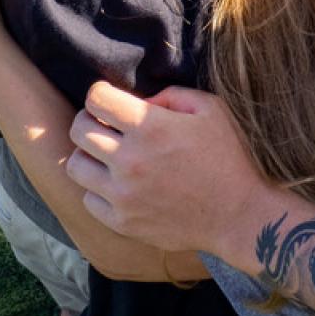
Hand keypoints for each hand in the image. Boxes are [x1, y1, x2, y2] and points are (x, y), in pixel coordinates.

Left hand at [68, 83, 274, 262]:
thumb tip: (140, 102)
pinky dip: (98, 189)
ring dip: (88, 155)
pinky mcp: (123, 222)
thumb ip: (171, 95)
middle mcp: (129, 160)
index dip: (101, 93)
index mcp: (150, 127)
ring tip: (107, 155)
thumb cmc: (229, 155)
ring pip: (76, 166)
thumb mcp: (210, 109)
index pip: (96, 99)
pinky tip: (119, 184)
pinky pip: (89, 199)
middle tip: (106, 124)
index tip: (110, 98)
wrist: (239, 214)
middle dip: (89, 120)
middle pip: (78, 130)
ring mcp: (123, 194)